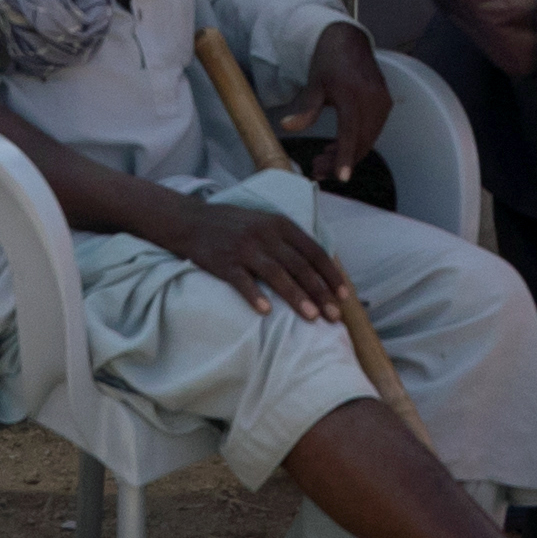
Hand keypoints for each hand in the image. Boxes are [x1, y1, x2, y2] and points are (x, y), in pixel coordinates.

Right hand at [164, 197, 350, 322]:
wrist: (192, 220)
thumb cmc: (235, 226)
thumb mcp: (266, 223)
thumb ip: (290, 241)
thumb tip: (321, 267)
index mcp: (280, 224)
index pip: (314, 251)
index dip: (331, 274)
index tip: (344, 296)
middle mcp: (265, 234)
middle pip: (299, 266)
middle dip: (320, 292)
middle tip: (334, 315)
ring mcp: (244, 248)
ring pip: (276, 274)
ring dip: (296, 296)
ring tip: (312, 317)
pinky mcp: (224, 262)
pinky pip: (242, 280)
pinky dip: (254, 295)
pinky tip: (265, 311)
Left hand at [298, 26, 400, 195]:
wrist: (349, 41)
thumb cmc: (329, 62)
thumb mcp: (314, 85)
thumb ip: (305, 110)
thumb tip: (287, 126)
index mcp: (352, 95)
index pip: (350, 133)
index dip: (345, 157)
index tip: (342, 177)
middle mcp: (372, 100)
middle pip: (360, 143)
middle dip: (340, 162)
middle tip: (318, 170)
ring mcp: (382, 103)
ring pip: (367, 141)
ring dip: (348, 154)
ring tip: (324, 159)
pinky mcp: (385, 104)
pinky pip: (372, 132)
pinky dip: (357, 143)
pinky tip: (338, 146)